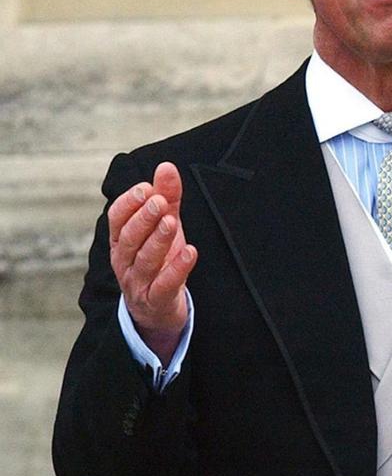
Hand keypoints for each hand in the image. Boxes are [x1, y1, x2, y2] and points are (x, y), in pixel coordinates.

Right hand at [108, 162, 195, 361]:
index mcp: (121, 241)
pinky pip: (164, 285)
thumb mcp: (164, 225)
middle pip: (128, 238)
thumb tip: (166, 166)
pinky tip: (190, 252)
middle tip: (158, 201)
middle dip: (142, 218)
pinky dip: (176, 269)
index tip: (145, 187)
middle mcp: (124, 261)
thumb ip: (167, 197)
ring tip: (171, 222)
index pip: (116, 219)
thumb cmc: (159, 260)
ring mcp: (138, 282)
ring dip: (157, 239)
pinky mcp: (156, 300)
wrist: (158, 308)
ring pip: (144, 260)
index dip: (129, 203)